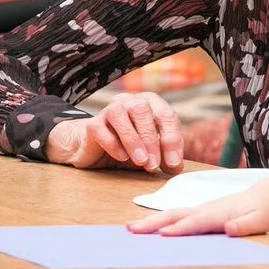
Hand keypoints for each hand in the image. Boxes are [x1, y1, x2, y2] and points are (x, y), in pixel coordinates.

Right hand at [45, 91, 184, 173]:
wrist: (97, 151)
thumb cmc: (130, 148)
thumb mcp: (152, 154)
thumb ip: (165, 158)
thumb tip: (176, 167)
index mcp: (151, 103)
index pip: (166, 115)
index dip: (172, 139)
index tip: (172, 163)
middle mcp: (130, 101)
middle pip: (142, 111)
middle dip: (151, 140)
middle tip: (154, 165)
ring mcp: (109, 110)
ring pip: (120, 115)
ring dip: (133, 140)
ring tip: (141, 161)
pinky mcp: (92, 124)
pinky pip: (101, 129)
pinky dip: (113, 143)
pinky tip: (122, 157)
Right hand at [127, 188, 268, 236]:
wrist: (267, 195)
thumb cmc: (263, 210)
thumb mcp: (260, 221)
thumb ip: (245, 225)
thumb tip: (229, 227)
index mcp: (218, 213)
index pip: (196, 222)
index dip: (180, 229)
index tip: (162, 235)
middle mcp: (206, 209)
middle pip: (176, 215)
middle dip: (154, 223)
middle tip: (131, 230)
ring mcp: (202, 209)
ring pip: (172, 214)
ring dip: (152, 221)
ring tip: (131, 228)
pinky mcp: (201, 212)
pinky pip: (177, 216)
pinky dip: (160, 221)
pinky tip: (150, 228)